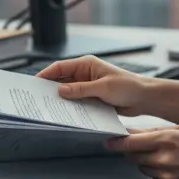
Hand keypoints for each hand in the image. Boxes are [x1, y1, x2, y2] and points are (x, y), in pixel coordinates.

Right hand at [36, 55, 152, 116]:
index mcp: (86, 64)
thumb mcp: (103, 87)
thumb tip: (60, 91)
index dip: (45, 75)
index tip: (34, 84)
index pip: (60, 67)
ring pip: (68, 92)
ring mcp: (88, 86)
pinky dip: (71, 107)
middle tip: (37, 100)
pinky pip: (77, 101)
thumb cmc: (128, 87)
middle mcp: (85, 74)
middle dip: (50, 89)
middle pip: (61, 80)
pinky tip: (65, 115)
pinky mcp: (92, 97)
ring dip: (61, 100)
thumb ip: (81, 89)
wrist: (144, 98)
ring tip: (48, 109)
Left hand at [104, 126, 178, 178]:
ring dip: (149, 162)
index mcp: (166, 141)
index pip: (130, 144)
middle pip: (134, 157)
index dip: (117, 143)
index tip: (108, 142)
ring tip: (168, 156)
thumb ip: (157, 131)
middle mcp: (164, 161)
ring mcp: (167, 177)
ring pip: (145, 169)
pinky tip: (176, 168)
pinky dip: (160, 173)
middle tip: (144, 146)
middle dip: (134, 151)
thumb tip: (135, 131)